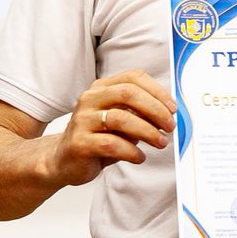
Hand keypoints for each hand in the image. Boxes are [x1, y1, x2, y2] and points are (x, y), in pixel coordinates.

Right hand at [41, 70, 175, 186]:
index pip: (133, 78)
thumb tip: (168, 116)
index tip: (173, 108)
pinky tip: (139, 157)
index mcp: (101, 88)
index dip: (158, 91)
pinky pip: (111, 144)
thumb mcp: (120, 121)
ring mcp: (82, 120)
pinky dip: (132, 151)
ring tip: (161, 143)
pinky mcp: (79, 143)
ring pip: (121, 118)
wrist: (63, 160)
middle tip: (170, 126)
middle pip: (128, 94)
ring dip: (147, 132)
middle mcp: (90, 99)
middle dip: (155, 110)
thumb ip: (139, 114)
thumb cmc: (97, 138)